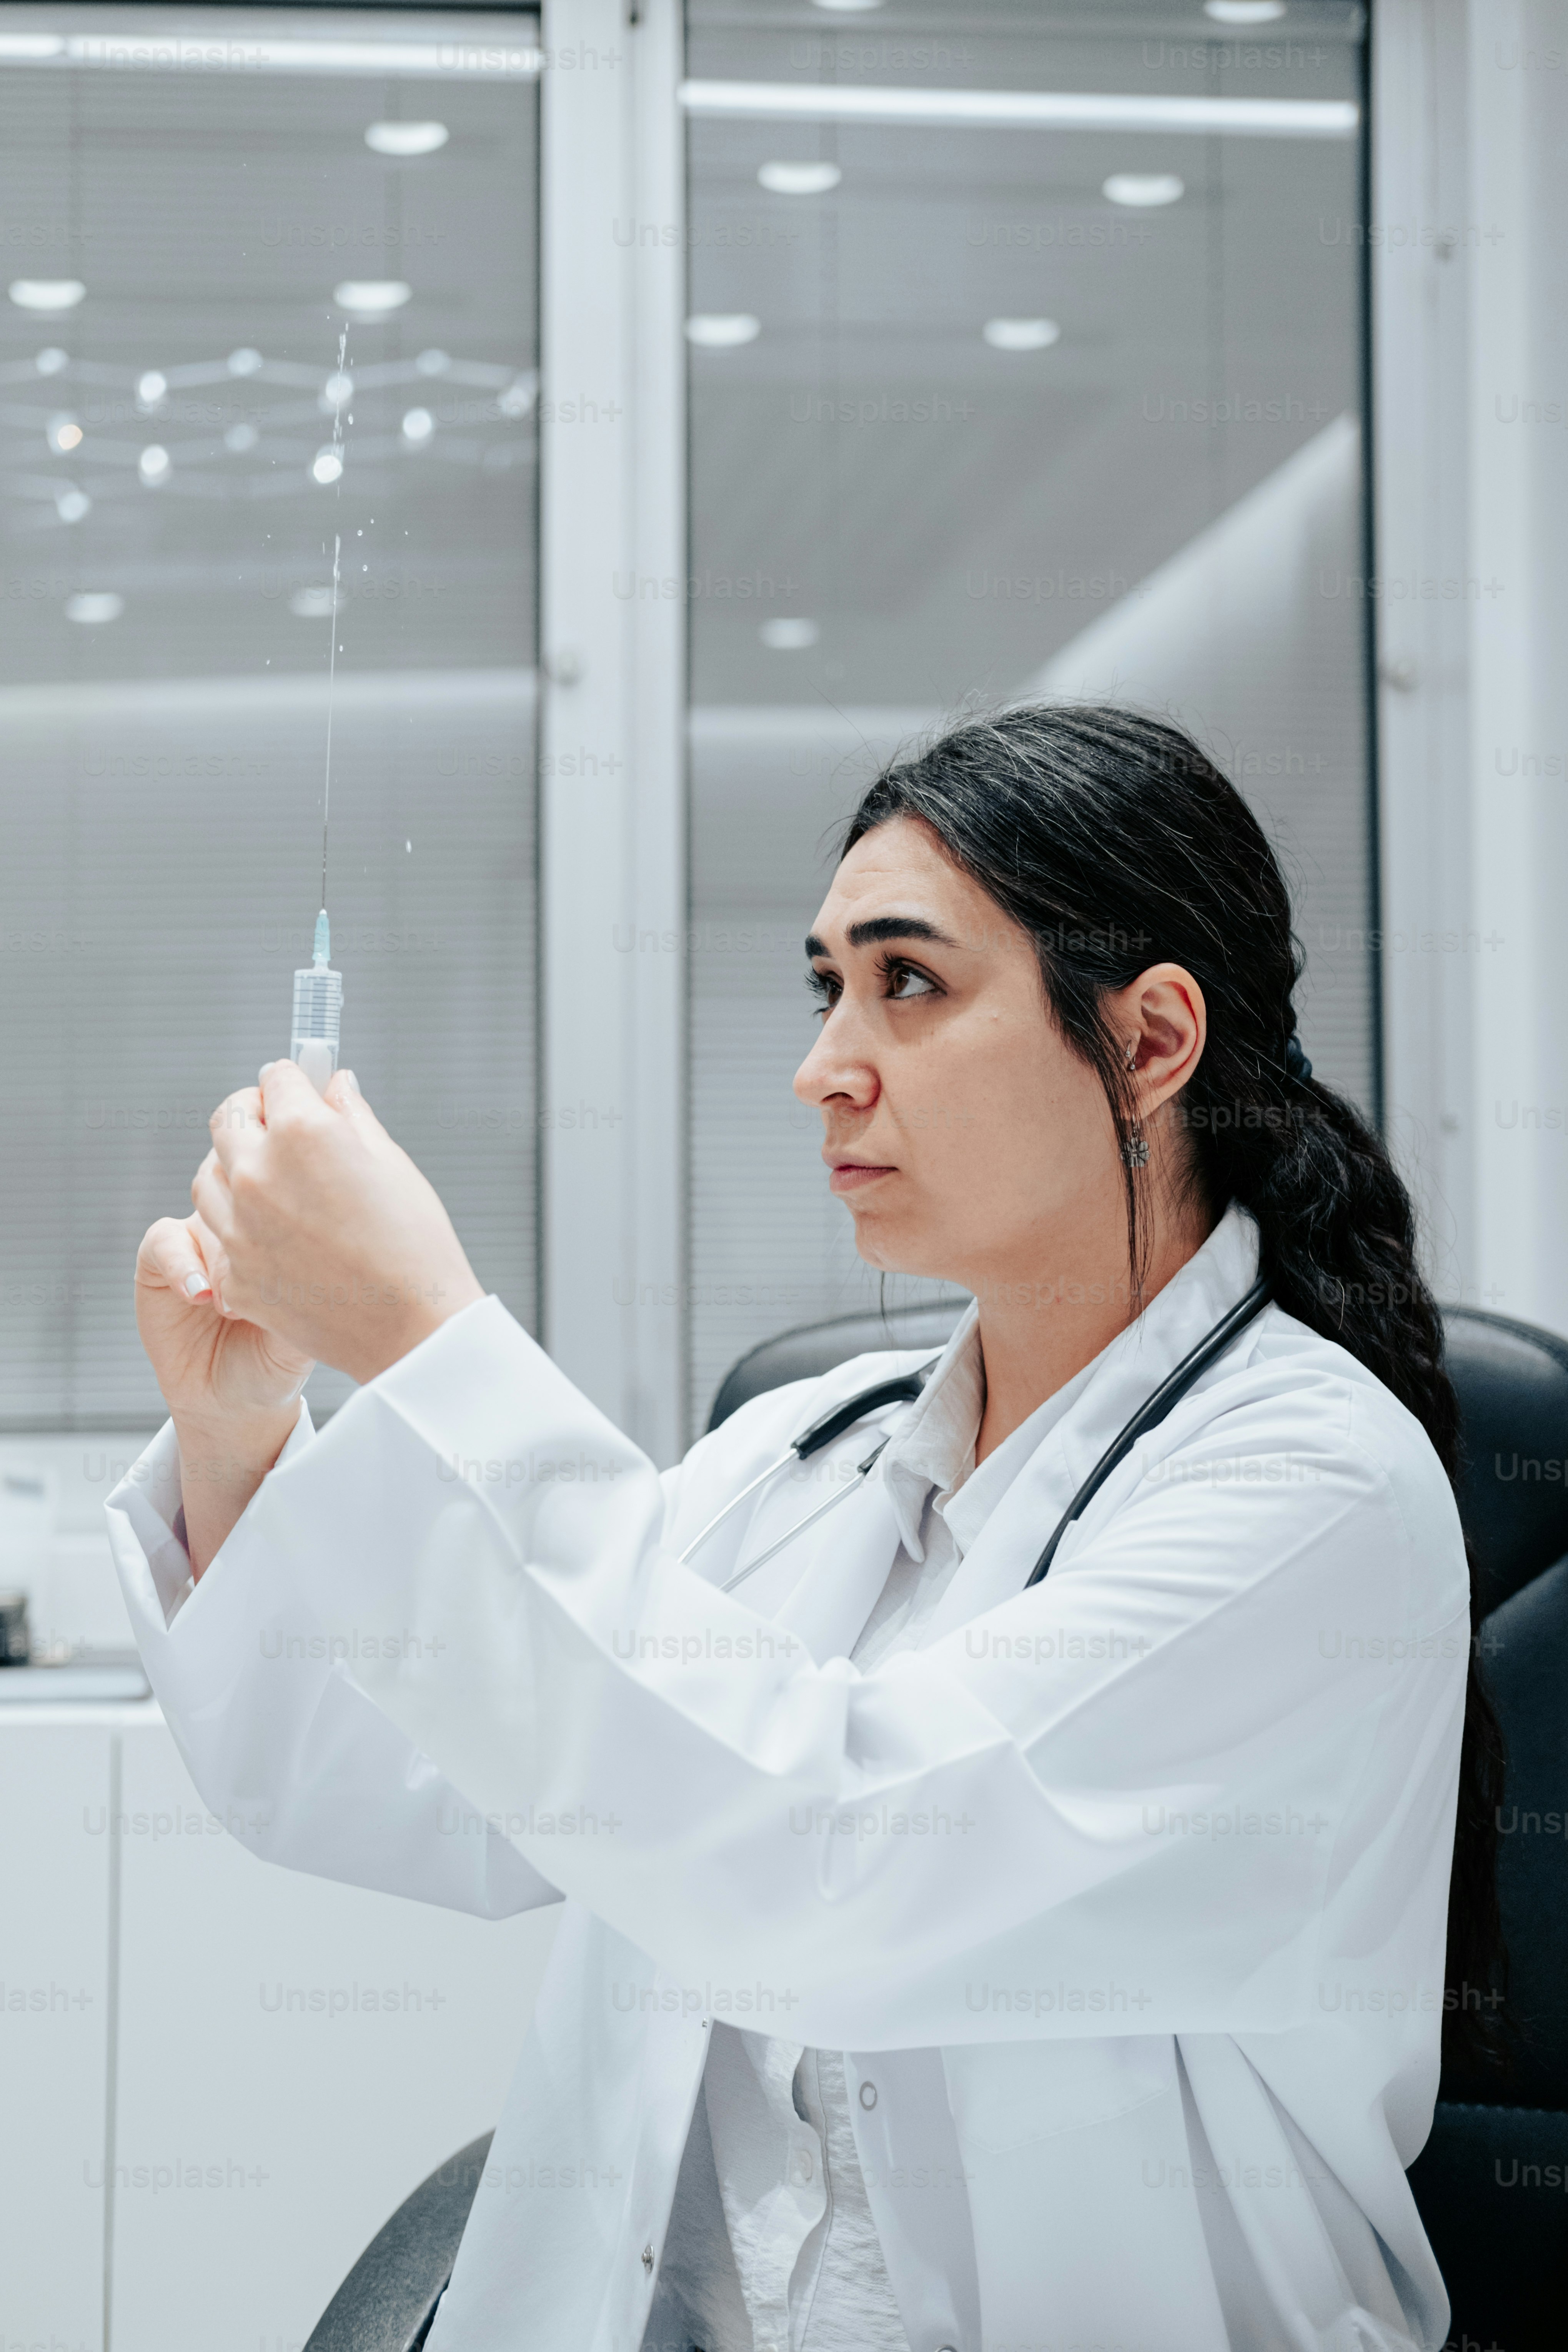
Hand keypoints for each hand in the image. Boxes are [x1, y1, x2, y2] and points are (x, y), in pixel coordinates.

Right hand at [136, 1211, 314, 1428]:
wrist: (231, 1401)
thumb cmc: (274, 1362)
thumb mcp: (300, 1332)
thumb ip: (301, 1291)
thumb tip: (310, 1251)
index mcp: (282, 1237)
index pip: (285, 1201)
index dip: (287, 1227)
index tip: (294, 1277)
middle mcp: (242, 1229)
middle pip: (245, 1205)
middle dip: (249, 1248)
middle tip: (255, 1299)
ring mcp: (201, 1240)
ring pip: (207, 1218)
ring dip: (218, 1261)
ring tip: (226, 1307)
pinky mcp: (159, 1257)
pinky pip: (164, 1240)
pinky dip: (180, 1266)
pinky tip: (196, 1296)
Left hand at [191, 1063, 485, 1383]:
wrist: (411, 1330)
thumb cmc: (415, 1244)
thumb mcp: (392, 1164)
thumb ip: (353, 1116)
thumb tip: (335, 1084)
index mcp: (303, 1133)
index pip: (278, 1077)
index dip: (295, 1081)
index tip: (303, 1090)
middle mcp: (258, 1173)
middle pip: (230, 1118)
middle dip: (256, 1114)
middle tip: (280, 1127)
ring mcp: (239, 1227)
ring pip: (209, 1176)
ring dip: (234, 1168)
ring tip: (270, 1182)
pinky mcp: (235, 1274)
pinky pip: (218, 1235)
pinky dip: (238, 1226)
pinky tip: (273, 1235)